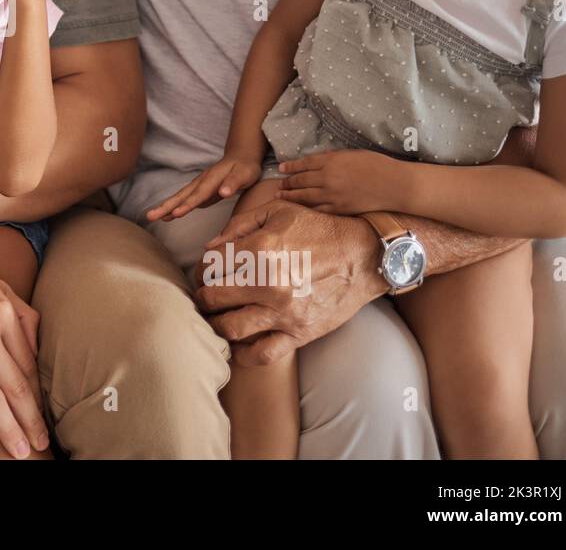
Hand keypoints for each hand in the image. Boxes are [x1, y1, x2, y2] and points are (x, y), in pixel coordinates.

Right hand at [0, 245, 48, 458]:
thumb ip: (22, 313)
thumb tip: (40, 349)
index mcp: (1, 312)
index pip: (27, 365)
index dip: (38, 396)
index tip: (43, 417)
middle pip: (14, 386)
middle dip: (30, 421)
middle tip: (40, 443)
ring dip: (8, 430)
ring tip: (20, 450)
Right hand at [146, 154, 261, 220]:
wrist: (241, 157)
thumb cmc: (245, 167)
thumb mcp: (245, 174)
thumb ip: (234, 183)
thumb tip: (223, 193)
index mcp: (212, 178)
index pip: (198, 194)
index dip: (187, 204)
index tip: (176, 213)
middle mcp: (201, 181)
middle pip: (182, 195)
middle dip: (166, 206)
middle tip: (150, 216)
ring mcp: (199, 186)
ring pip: (180, 197)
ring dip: (166, 207)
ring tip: (152, 217)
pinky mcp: (200, 191)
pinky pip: (184, 200)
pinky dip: (174, 207)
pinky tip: (167, 216)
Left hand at [193, 199, 385, 364]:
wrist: (365, 255)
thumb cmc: (320, 229)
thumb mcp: (279, 210)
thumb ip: (240, 225)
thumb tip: (210, 247)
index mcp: (259, 249)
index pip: (210, 265)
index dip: (200, 270)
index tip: (203, 274)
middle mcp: (268, 282)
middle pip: (213, 296)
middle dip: (203, 296)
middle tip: (205, 295)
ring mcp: (284, 311)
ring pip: (230, 327)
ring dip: (215, 324)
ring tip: (215, 319)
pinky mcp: (300, 333)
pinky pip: (262, 354)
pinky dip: (243, 354)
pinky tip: (237, 345)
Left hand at [277, 149, 403, 215]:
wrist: (394, 185)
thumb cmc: (377, 165)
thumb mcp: (353, 154)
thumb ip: (334, 157)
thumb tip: (318, 160)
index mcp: (332, 161)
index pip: (304, 164)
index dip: (290, 166)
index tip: (281, 168)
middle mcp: (328, 178)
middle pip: (301, 180)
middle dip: (287, 182)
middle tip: (279, 184)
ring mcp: (333, 195)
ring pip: (305, 196)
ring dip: (290, 196)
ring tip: (280, 196)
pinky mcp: (340, 209)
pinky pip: (318, 210)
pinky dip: (306, 208)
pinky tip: (298, 208)